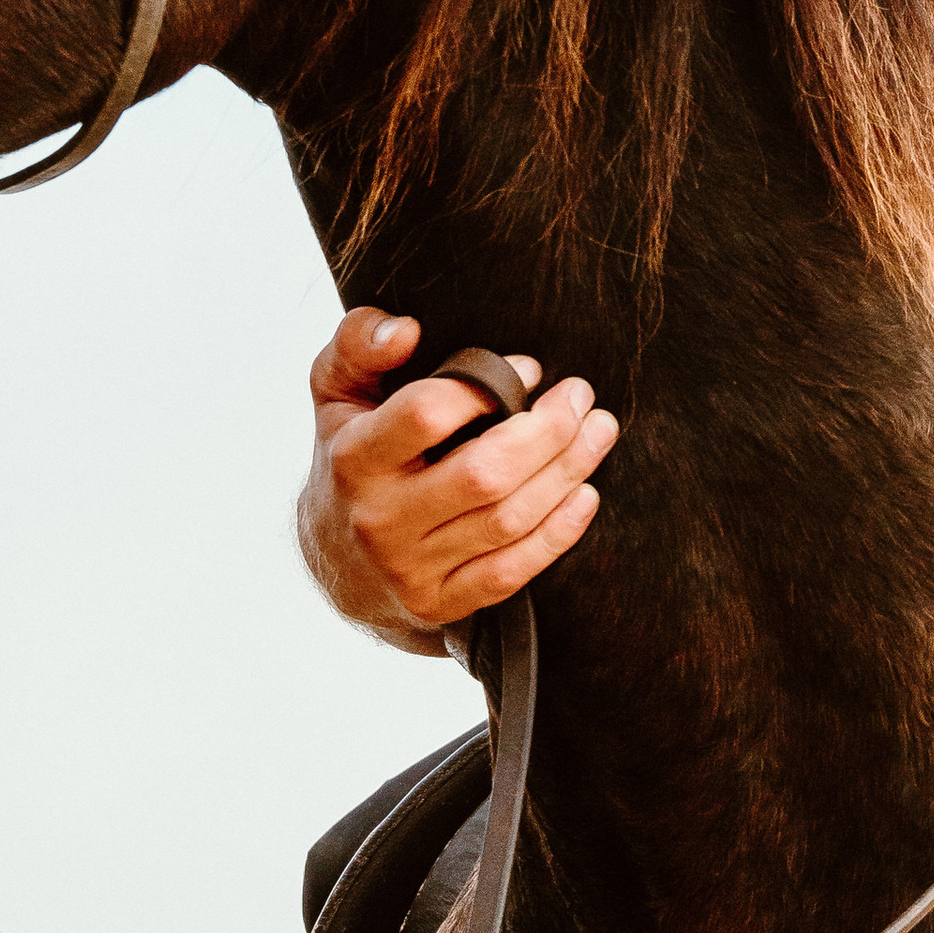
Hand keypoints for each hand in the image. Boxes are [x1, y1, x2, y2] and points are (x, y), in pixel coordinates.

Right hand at [298, 311, 620, 649]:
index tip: (529, 368)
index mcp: (353, 458)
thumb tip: (405, 329)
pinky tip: (585, 494)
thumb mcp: (337, 392)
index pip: (427, 415)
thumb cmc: (351, 456)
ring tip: (598, 433)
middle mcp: (378, 518)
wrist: (335, 559)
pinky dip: (558, 532)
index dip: (487, 386)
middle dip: (550, 431)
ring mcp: (409, 568)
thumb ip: (360, 344)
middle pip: (485, 474)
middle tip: (582, 397)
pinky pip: (512, 571)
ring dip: (567, 472)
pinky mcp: (439, 603)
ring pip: (508, 520)